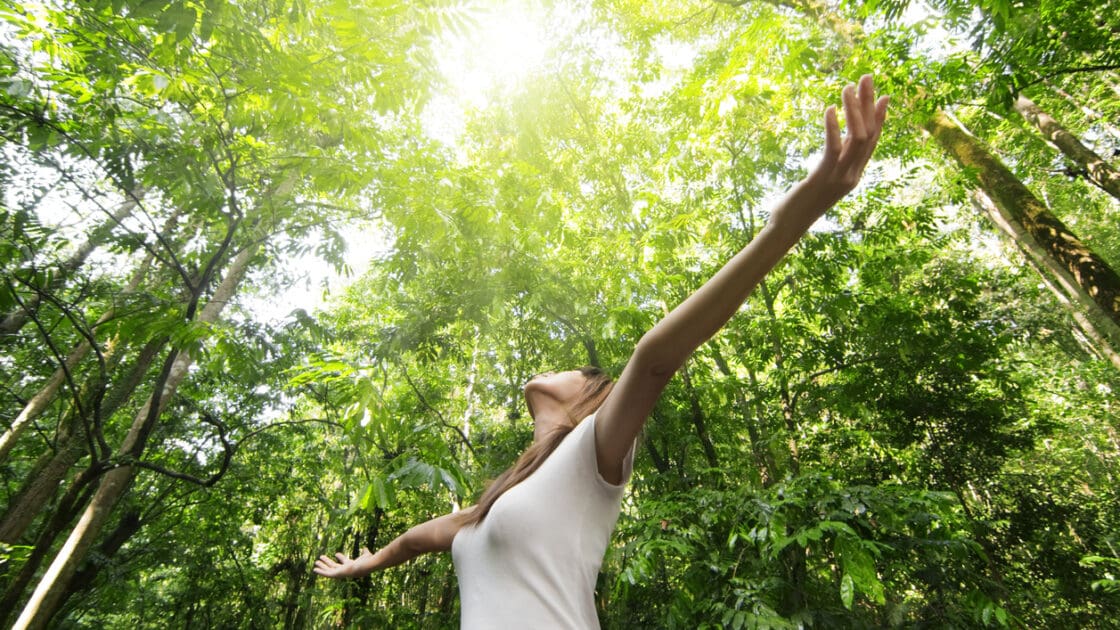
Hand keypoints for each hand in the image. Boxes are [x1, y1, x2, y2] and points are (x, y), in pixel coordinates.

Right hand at [313, 547, 373, 578]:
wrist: (366, 566)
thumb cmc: (367, 562)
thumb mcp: (366, 555)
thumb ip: (365, 552)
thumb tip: (365, 548)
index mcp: (351, 565)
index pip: (344, 561)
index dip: (341, 557)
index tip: (336, 554)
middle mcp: (345, 570)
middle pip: (334, 566)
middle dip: (328, 562)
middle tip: (321, 558)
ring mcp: (341, 573)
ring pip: (329, 569)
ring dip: (322, 566)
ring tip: (316, 562)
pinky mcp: (337, 575)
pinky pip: (327, 574)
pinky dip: (321, 572)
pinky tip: (315, 569)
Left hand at [771, 74, 888, 231]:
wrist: (788, 225)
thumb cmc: (801, 202)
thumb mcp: (822, 179)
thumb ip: (833, 163)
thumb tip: (837, 145)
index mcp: (854, 174)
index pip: (873, 141)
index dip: (880, 118)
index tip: (884, 96)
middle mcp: (852, 175)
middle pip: (868, 133)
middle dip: (869, 104)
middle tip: (867, 78)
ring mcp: (840, 177)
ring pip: (856, 138)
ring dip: (853, 110)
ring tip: (847, 87)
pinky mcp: (823, 177)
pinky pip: (833, 148)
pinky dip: (833, 126)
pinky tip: (829, 109)